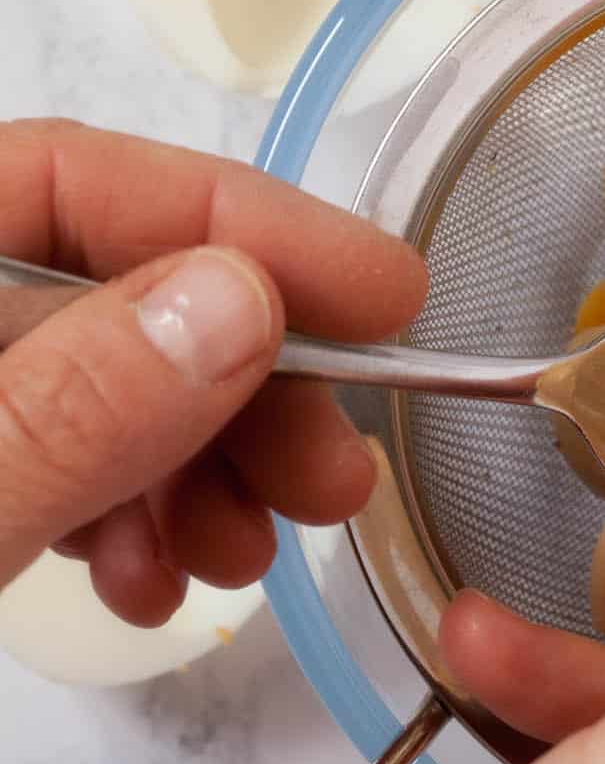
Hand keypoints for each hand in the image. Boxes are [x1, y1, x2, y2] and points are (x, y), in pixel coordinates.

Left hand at [0, 118, 425, 626]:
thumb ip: (74, 406)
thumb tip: (244, 300)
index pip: (75, 176)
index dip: (240, 222)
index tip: (384, 293)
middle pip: (112, 291)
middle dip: (240, 383)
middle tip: (336, 477)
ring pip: (106, 388)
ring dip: (202, 466)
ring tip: (245, 554)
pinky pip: (62, 467)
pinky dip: (131, 520)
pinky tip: (156, 587)